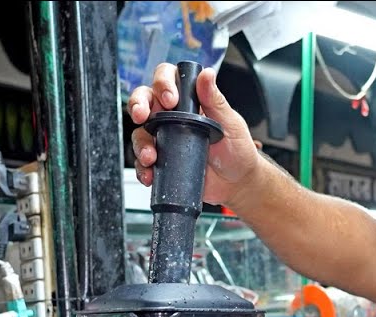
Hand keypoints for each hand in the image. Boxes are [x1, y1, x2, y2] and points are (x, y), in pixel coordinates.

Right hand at [127, 63, 261, 206]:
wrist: (237, 183)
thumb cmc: (237, 150)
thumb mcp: (229, 123)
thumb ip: (215, 100)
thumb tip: (207, 74)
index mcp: (188, 101)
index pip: (167, 80)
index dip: (162, 83)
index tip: (170, 99)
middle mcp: (172, 117)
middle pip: (144, 100)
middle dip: (138, 104)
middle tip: (142, 115)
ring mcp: (165, 139)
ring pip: (140, 133)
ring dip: (141, 143)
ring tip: (151, 156)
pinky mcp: (162, 162)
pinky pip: (143, 164)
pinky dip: (142, 169)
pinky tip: (150, 173)